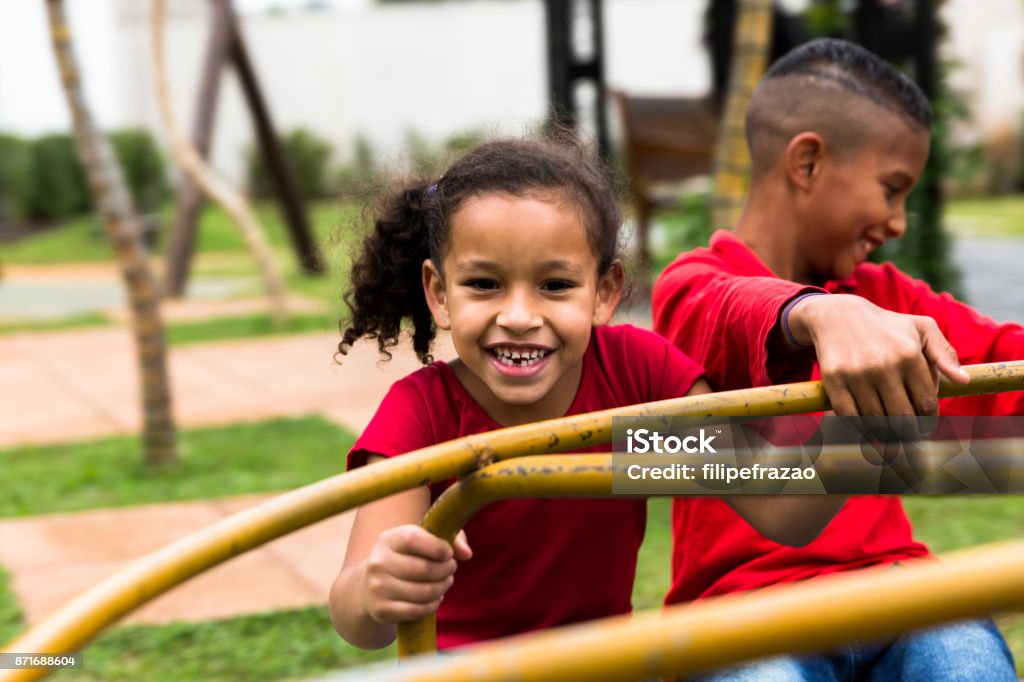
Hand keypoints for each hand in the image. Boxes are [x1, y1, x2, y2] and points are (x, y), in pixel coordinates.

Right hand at [361, 526, 471, 624]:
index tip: (448, 553)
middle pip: (424, 569)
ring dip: (442, 588)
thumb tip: (467, 554)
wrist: (369, 587)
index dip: (438, 547)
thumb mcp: (422, 541)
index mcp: (388, 539)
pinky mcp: (381, 610)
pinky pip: (417, 610)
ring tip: (445, 582)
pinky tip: (435, 598)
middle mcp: (379, 562)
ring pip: (423, 592)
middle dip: (446, 570)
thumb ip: (451, 538)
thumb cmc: (406, 558)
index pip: (414, 539)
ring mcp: (377, 588)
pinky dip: (432, 605)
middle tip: (451, 569)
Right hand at [787, 294, 969, 416]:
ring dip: (885, 433)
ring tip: (889, 434)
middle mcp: (883, 366)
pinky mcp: (834, 380)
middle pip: (903, 418)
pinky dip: (860, 428)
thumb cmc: (886, 326)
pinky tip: (867, 429)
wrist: (838, 315)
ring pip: (876, 420)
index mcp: (909, 355)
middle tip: (908, 438)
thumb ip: (945, 353)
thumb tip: (964, 381)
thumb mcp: (921, 328)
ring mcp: (857, 374)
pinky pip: (849, 417)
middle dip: (909, 434)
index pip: (926, 404)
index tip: (924, 427)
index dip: (928, 422)